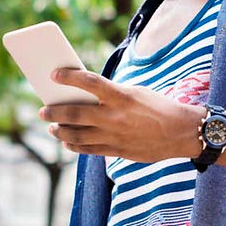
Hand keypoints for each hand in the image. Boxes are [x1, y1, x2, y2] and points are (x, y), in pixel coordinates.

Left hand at [40, 68, 204, 161]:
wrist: (183, 132)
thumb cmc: (157, 106)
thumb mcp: (135, 92)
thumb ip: (110, 95)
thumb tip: (82, 97)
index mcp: (121, 96)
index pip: (89, 82)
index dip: (69, 77)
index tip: (54, 74)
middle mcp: (115, 117)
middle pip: (75, 114)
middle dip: (54, 113)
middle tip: (42, 110)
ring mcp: (115, 136)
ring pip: (77, 136)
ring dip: (60, 131)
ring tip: (51, 127)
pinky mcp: (118, 151)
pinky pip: (88, 149)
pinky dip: (74, 145)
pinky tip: (66, 141)